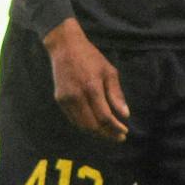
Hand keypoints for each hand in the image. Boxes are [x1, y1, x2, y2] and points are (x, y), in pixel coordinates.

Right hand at [43, 20, 129, 140]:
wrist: (65, 47)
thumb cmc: (91, 57)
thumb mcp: (109, 71)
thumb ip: (116, 94)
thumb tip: (125, 115)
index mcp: (92, 87)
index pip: (105, 117)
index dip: (115, 128)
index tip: (124, 132)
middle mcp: (77, 96)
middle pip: (92, 126)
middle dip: (106, 134)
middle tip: (118, 137)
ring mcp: (66, 99)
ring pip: (81, 125)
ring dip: (96, 132)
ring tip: (108, 133)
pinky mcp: (59, 100)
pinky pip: (73, 119)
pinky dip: (85, 125)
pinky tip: (95, 125)